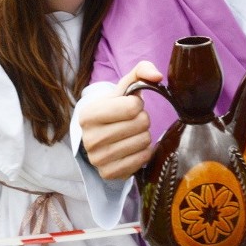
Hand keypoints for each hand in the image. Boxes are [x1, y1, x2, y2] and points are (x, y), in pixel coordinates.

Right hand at [79, 61, 160, 179]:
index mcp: (88, 115)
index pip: (131, 107)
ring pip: (144, 141)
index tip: (130, 106)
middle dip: (142, 119)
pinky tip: (134, 146)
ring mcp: (98, 159)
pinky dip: (144, 151)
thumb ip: (140, 72)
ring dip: (144, 134)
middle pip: (140, 124)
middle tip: (133, 120)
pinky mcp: (109, 174)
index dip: (137, 104)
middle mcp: (89, 139)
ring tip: (133, 132)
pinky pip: (143, 159)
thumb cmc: (114, 109)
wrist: (99, 136)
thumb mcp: (123, 88)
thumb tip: (157, 75)